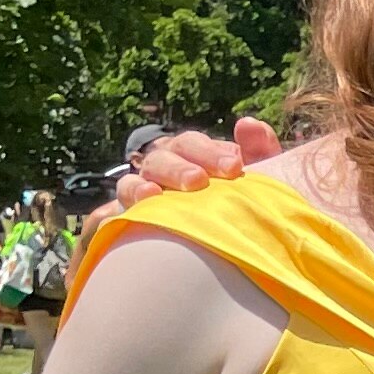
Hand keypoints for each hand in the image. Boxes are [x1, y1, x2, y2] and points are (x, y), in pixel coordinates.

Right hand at [90, 116, 278, 228]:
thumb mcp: (258, 180)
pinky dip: (116, 212)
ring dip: (141, 187)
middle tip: (197, 182)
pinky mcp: (128, 221)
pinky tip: (127, 215)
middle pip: (162, 159)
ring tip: (152, 196)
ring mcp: (142, 194)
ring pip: (132, 182)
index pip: (193, 145)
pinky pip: (114, 214)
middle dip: (179, 169)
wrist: (225, 249)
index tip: (235, 167)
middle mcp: (162, 170)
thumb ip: (260, 152)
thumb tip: (248, 124)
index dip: (211, 153)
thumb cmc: (241, 206)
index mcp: (191, 156)